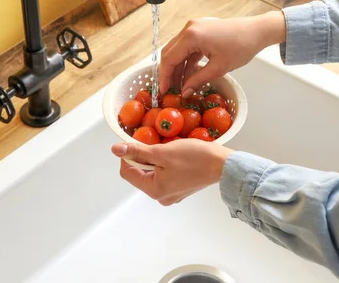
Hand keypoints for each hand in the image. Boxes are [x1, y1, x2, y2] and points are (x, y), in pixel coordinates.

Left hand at [111, 140, 232, 205]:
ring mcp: (172, 194)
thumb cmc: (194, 158)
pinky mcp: (181, 189)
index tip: (137, 141)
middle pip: (141, 173)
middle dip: (144, 157)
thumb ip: (138, 151)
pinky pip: (166, 175)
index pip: (127, 172)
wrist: (223, 165)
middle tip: (156, 143)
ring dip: (156, 159)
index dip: (128, 155)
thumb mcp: (162, 151)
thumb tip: (116, 149)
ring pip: (154, 173)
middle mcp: (161, 197)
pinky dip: (166, 164)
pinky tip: (176, 154)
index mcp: (154, 190)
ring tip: (168, 148)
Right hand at [159, 11, 285, 96]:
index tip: (164, 91)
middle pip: (170, 53)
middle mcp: (189, 28)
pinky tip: (189, 75)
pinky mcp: (201, 30)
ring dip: (178, 68)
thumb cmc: (241, 46)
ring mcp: (195, 27)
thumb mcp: (219, 68)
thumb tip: (184, 92)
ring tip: (180, 86)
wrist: (258, 31)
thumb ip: (198, 80)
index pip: (169, 58)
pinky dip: (187, 61)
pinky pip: (188, 47)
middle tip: (170, 90)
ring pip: (178, 50)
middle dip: (169, 72)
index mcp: (191, 36)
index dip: (165, 77)